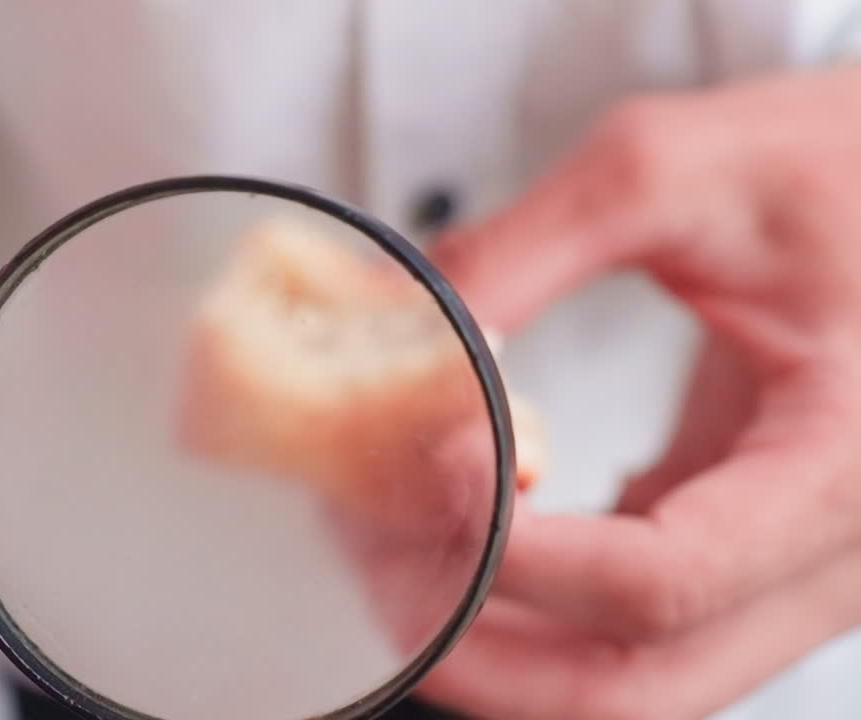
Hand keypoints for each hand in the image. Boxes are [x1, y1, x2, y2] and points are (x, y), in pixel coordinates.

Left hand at [406, 64, 860, 718]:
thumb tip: (398, 327)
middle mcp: (827, 551)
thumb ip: (525, 252)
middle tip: (378, 570)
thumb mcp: (669, 171)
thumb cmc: (824, 166)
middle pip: (633, 684)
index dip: (516, 561)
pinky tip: (463, 542)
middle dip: (480, 649)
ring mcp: (785, 569)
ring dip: (495, 643)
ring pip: (626, 681)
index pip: (663, 581)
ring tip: (397, 557)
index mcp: (837, 464)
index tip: (419, 490)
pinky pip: (631, 632)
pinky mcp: (743, 552)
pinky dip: (533, 611)